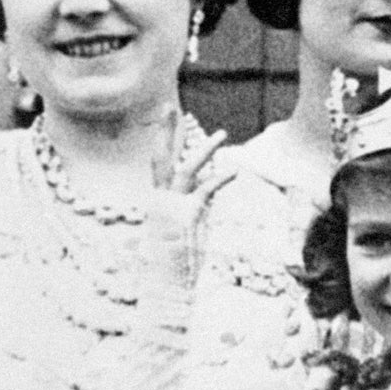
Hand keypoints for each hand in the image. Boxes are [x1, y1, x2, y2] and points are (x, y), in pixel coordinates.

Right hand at [144, 124, 232, 298]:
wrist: (164, 283)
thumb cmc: (168, 265)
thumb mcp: (173, 236)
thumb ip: (179, 219)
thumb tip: (189, 212)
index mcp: (156, 201)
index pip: (158, 165)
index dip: (162, 141)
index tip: (165, 121)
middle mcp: (161, 199)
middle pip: (161, 157)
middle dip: (165, 130)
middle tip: (168, 106)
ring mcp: (173, 206)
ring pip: (186, 167)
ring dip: (204, 149)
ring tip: (222, 133)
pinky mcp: (188, 215)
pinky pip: (206, 190)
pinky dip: (220, 179)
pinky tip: (234, 170)